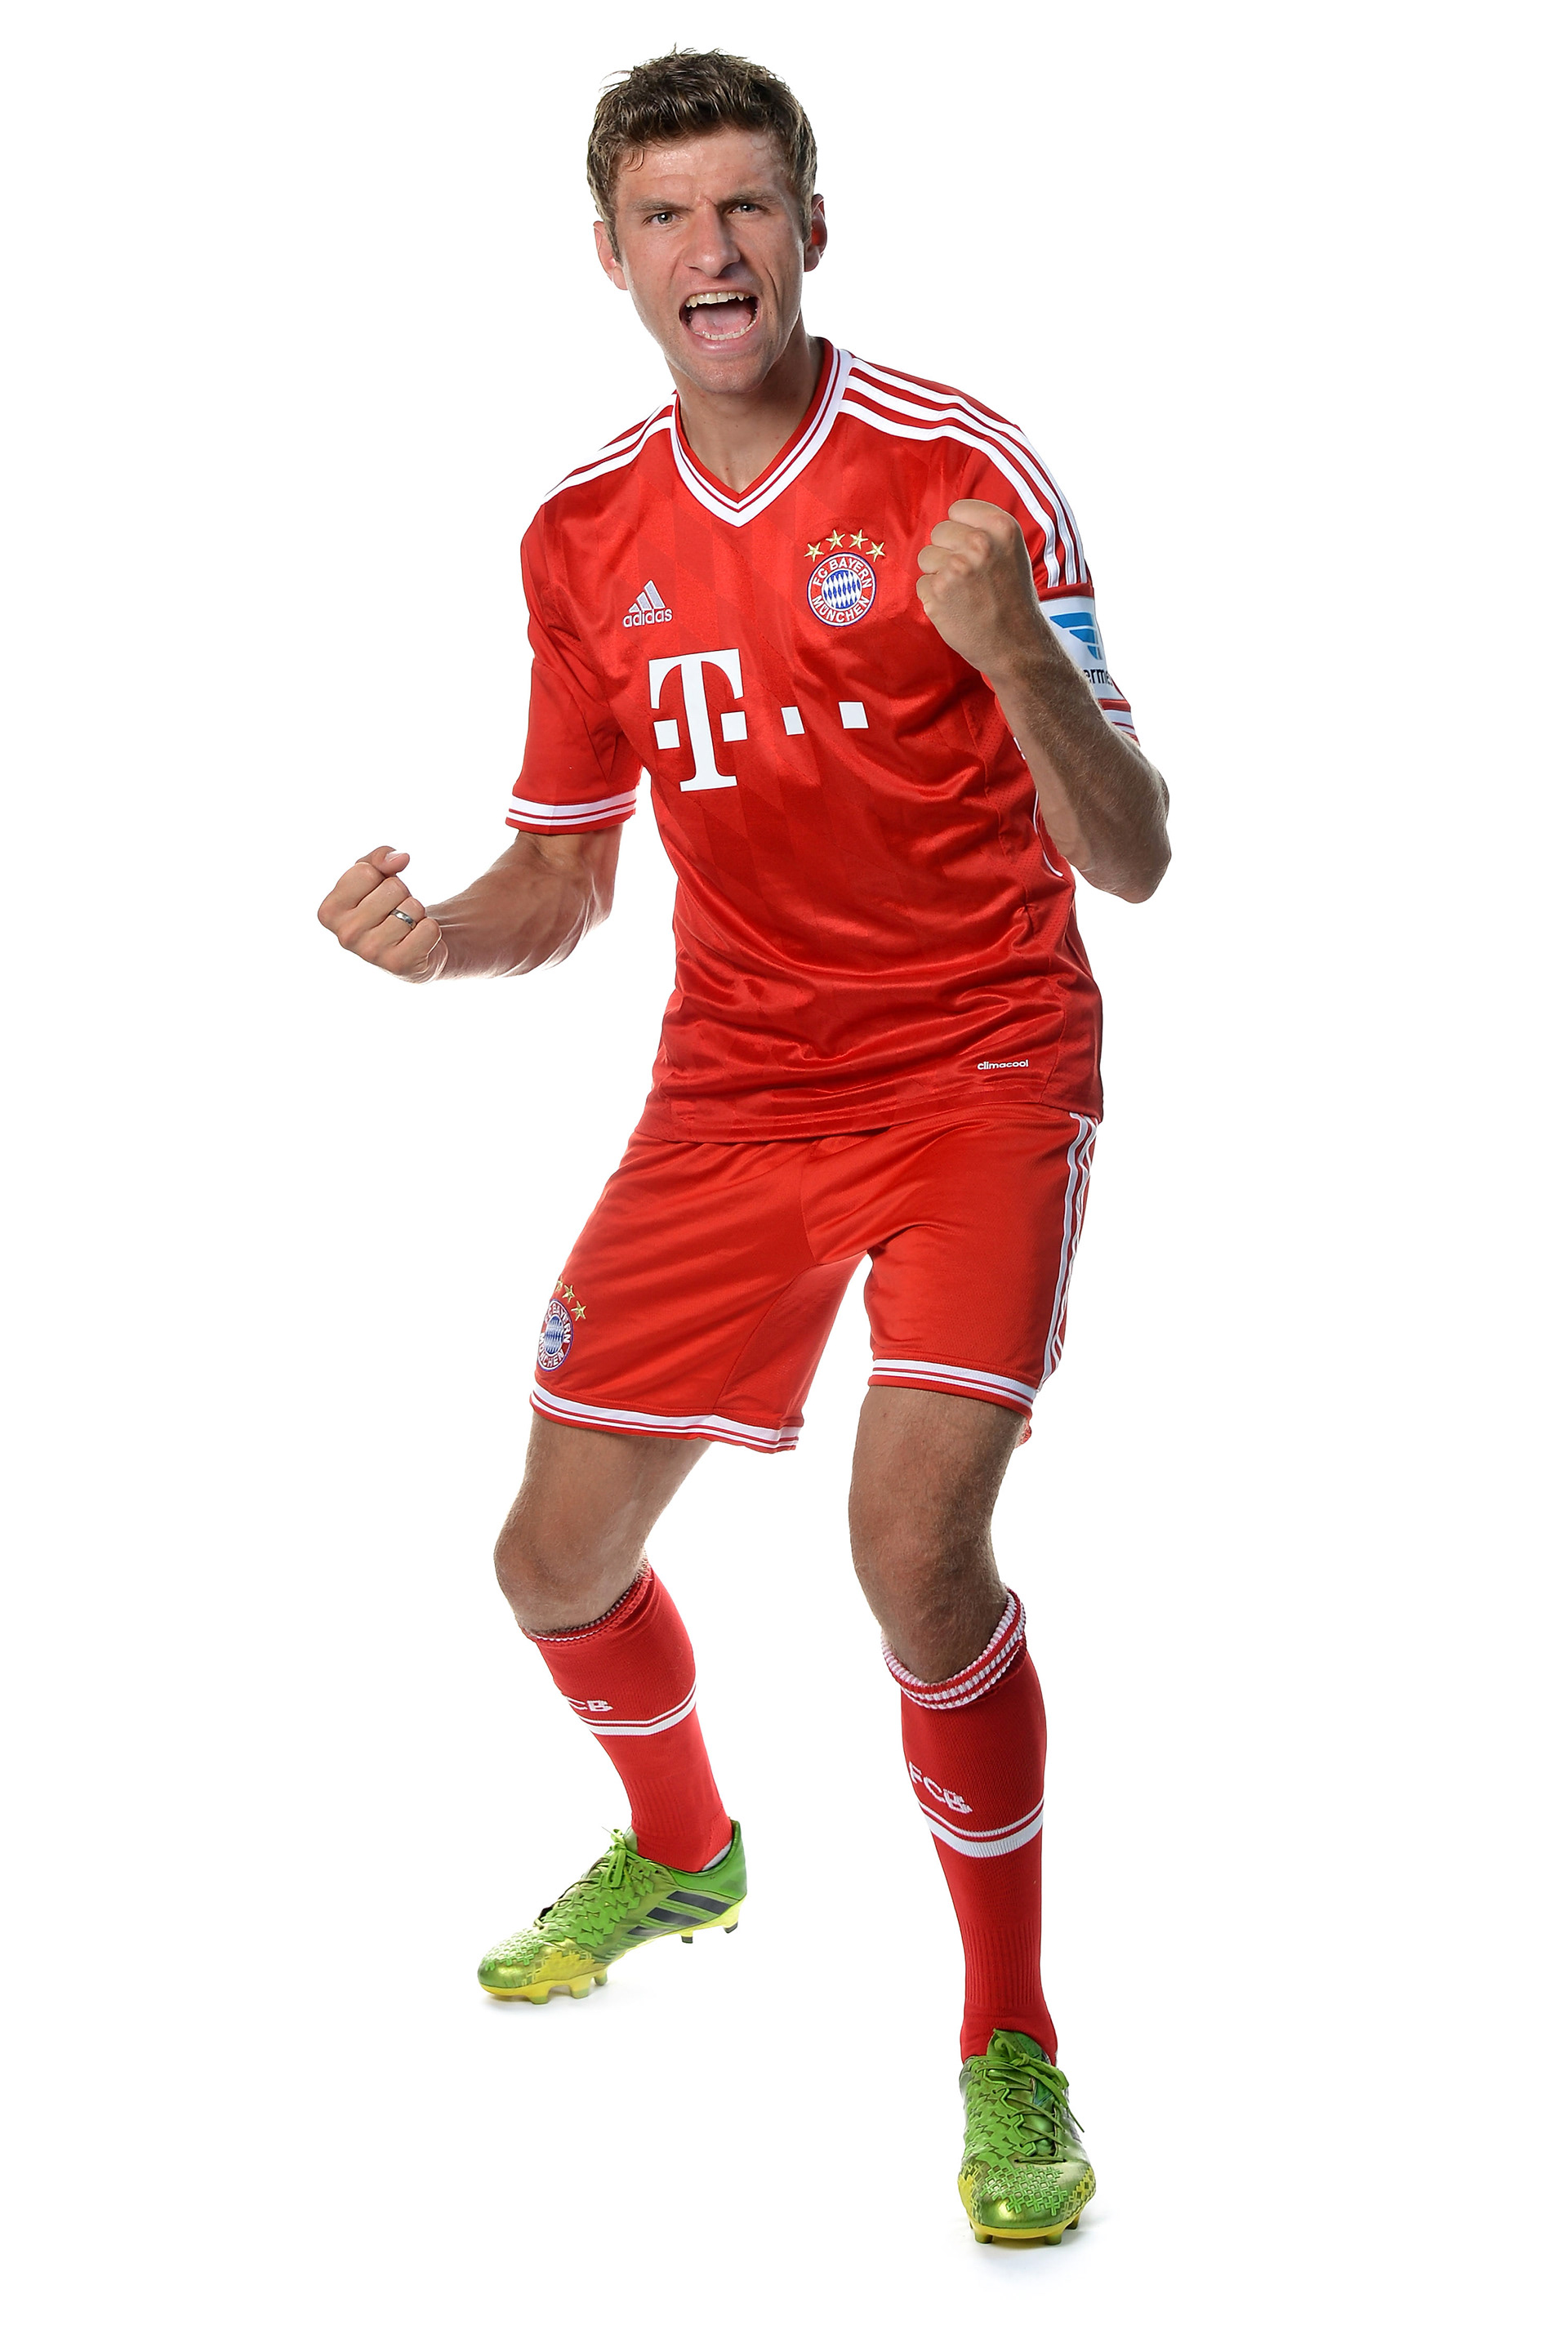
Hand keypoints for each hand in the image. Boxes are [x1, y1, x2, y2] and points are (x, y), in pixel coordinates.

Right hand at [316, 845, 445, 979]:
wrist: (410, 947)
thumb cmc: (385, 907)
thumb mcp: (373, 876)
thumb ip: (379, 858)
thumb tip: (400, 858)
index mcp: (329, 911)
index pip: (366, 871)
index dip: (381, 876)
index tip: (377, 894)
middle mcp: (345, 935)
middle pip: (393, 888)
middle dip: (402, 894)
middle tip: (395, 912)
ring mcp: (370, 952)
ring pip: (413, 908)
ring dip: (417, 913)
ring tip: (406, 926)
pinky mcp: (398, 964)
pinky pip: (429, 929)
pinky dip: (430, 930)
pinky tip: (417, 940)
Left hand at [915, 499, 1044, 676]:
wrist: (1016, 645)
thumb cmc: (1013, 598)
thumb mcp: (1012, 552)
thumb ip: (985, 531)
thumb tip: (951, 519)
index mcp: (1001, 527)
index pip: (958, 510)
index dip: (960, 529)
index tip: (971, 548)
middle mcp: (980, 544)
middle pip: (939, 531)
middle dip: (947, 551)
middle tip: (968, 576)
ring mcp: (957, 569)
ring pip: (925, 556)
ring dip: (938, 574)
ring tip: (962, 591)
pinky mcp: (938, 594)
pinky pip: (922, 584)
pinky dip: (933, 598)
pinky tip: (955, 608)